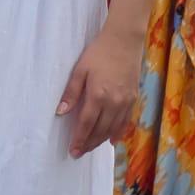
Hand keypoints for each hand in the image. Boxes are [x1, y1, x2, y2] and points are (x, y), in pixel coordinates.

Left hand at [56, 25, 142, 158]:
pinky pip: (126, 122)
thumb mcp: (80, 70)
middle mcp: (114, 103)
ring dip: (101, 141)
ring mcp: (126, 102)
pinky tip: (112, 140)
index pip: (86, 124)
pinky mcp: (134, 99)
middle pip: (100, 130)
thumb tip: (60, 112)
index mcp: (98, 96)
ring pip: (113, 128)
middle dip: (89, 143)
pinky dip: (118, 133)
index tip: (72, 150)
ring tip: (91, 147)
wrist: (124, 41)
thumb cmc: (98, 53)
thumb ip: (71, 92)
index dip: (79, 139)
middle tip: (79, 153)